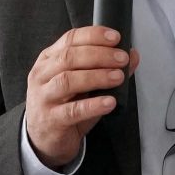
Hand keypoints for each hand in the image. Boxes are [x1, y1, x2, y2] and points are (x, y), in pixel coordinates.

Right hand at [25, 26, 138, 168]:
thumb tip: (132, 55)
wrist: (44, 139)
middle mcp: (42, 75)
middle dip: (99, 55)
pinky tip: (109, 102)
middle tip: (121, 59)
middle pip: (68, 58)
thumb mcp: (83, 84)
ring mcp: (44, 97)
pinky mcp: (51, 119)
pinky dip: (93, 105)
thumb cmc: (64, 105)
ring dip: (96, 77)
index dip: (93, 35)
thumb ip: (106, 68)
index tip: (115, 37)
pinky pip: (73, 110)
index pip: (69, 39)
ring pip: (68, 81)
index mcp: (48, 59)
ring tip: (118, 77)